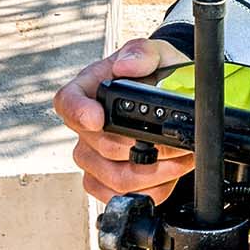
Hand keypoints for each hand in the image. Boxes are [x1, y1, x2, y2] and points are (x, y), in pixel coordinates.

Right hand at [53, 36, 190, 204]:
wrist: (176, 99)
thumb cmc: (159, 75)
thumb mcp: (157, 53)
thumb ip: (142, 53)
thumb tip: (125, 65)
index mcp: (89, 90)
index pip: (67, 102)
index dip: (78, 113)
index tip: (98, 118)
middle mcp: (86, 126)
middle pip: (99, 149)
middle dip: (144, 149)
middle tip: (177, 143)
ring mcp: (93, 157)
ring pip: (115, 179)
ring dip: (155, 173)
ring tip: (182, 158)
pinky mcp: (106, 182)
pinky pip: (123, 196)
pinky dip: (153, 189)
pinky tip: (170, 173)